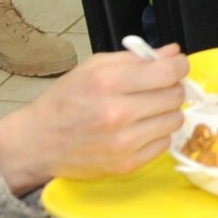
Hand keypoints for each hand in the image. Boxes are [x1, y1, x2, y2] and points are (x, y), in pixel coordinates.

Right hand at [0, 46, 187, 193]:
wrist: (38, 142)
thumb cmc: (65, 100)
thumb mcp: (94, 67)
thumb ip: (136, 58)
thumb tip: (173, 53)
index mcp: (109, 82)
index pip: (168, 72)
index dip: (179, 65)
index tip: (177, 65)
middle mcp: (117, 113)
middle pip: (175, 95)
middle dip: (171, 87)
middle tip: (157, 88)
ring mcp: (123, 143)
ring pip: (174, 120)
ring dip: (166, 112)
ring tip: (147, 109)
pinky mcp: (126, 165)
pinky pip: (164, 144)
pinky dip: (157, 134)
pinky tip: (138, 129)